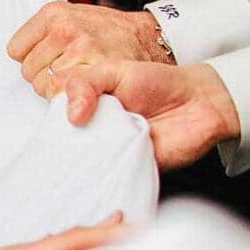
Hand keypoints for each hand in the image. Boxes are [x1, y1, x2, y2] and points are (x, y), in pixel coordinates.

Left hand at [8, 1, 171, 96]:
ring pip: (42, 86)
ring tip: (78, 77)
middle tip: (68, 69)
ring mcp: (79, 49)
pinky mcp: (93, 70)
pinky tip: (82, 87)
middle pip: (28, 70)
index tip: (49, 58)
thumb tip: (20, 53)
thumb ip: (46, 32)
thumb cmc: (109, 32)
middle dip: (44, 74)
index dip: (32, 58)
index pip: (16, 49)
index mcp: (54, 13)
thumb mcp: (74, 16)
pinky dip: (66, 97)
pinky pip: (59, 95)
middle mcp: (64, 29)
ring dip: (56, 88)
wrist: (149, 39)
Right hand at [59, 59, 238, 168]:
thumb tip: (71, 114)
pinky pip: (108, 178)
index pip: (56, 120)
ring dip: (81, 162)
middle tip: (67, 141)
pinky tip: (98, 169)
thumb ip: (85, 83)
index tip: (51, 122)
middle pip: (66, 146)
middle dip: (62, 147)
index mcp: (87, 107)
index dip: (50, 122)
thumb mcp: (114, 71)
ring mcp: (110, 152)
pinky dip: (102, 177)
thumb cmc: (159, 83)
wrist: (199, 102)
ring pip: (84, 164)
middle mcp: (95, 131)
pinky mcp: (126, 170)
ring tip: (83, 155)